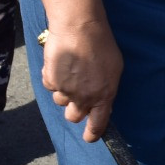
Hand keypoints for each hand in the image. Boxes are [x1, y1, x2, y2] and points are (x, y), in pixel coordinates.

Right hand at [38, 19, 122, 142]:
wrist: (79, 27)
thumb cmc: (101, 43)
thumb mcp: (114, 67)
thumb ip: (107, 87)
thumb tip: (102, 99)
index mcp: (104, 96)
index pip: (98, 125)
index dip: (92, 134)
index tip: (89, 137)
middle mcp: (84, 97)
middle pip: (74, 117)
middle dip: (75, 109)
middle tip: (77, 94)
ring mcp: (66, 91)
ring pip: (60, 101)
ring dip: (64, 91)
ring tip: (70, 70)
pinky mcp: (51, 81)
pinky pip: (50, 86)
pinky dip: (53, 78)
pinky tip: (61, 63)